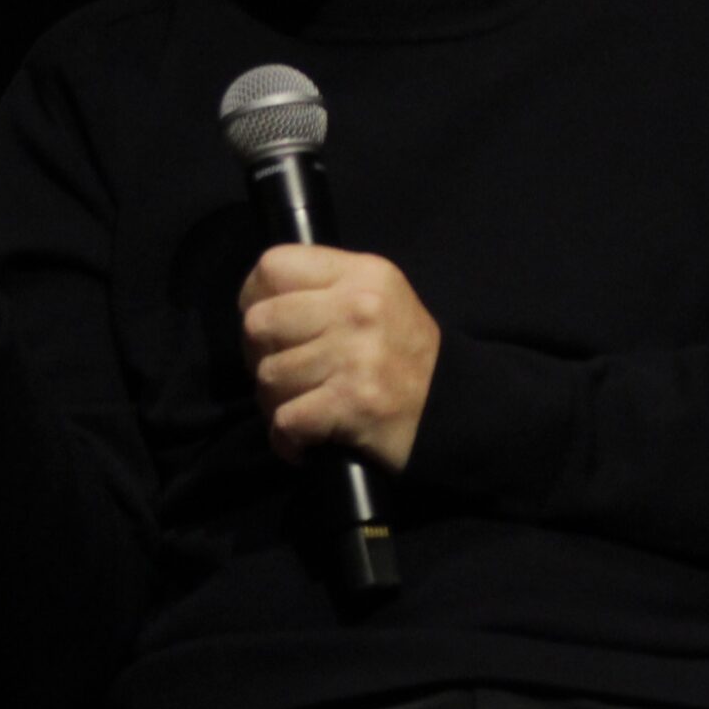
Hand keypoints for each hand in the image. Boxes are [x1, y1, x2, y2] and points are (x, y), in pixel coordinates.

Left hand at [238, 244, 440, 470]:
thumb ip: (326, 290)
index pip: (274, 266)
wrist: (455, 410)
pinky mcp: (353, 402)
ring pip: (269, 376)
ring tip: (299, 408)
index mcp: (361, 274)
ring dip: (274, 403)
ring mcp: (355, 355)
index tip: (266, 328)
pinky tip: (302, 442)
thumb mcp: (379, 299)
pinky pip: (286, 419)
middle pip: (260, 323)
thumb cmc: (406, 355)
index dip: (253, 298)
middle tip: (281, 375)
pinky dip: (287, 440)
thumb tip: (257, 305)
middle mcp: (358, 307)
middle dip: (258, 357)